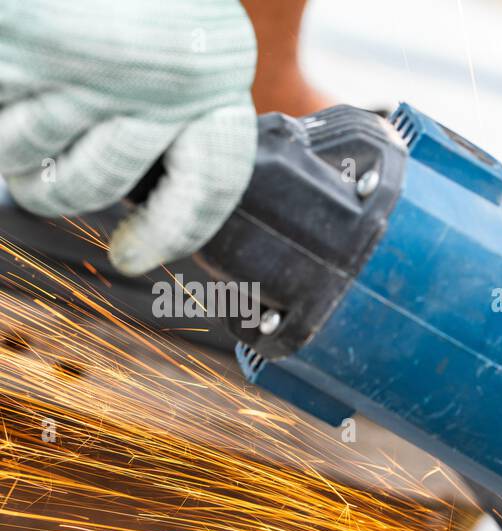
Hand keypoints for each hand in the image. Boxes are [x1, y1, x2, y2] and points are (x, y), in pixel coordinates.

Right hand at [0, 0, 256, 275]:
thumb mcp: (178, 34)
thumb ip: (179, 102)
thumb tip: (159, 201)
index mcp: (212, 71)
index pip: (212, 182)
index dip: (176, 228)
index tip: (133, 255)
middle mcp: (158, 75)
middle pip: (99, 182)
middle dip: (64, 190)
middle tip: (48, 181)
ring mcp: (81, 63)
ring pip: (30, 154)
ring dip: (14, 145)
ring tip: (20, 107)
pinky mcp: (19, 48)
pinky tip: (8, 84)